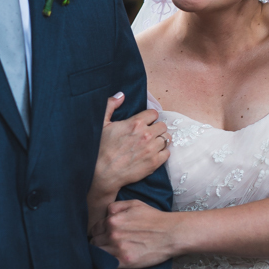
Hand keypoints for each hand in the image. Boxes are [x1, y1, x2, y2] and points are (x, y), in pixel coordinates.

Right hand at [88, 94, 169, 232]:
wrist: (102, 173)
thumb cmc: (100, 149)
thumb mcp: (101, 123)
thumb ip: (111, 105)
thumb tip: (121, 95)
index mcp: (135, 123)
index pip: (154, 113)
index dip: (149, 118)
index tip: (145, 123)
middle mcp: (146, 134)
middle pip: (162, 125)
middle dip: (156, 128)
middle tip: (149, 134)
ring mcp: (152, 149)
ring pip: (166, 139)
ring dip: (160, 140)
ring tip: (152, 144)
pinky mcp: (155, 163)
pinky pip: (167, 153)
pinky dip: (162, 153)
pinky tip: (153, 154)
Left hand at [91, 199, 177, 267]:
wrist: (171, 234)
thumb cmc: (154, 218)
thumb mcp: (134, 204)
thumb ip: (116, 206)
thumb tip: (105, 214)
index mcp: (112, 220)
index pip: (94, 229)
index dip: (98, 232)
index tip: (103, 235)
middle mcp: (112, 234)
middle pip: (94, 241)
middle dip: (99, 242)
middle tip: (107, 244)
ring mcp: (118, 249)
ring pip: (98, 253)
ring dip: (102, 253)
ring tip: (110, 252)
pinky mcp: (125, 261)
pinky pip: (106, 263)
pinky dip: (107, 262)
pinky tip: (113, 260)